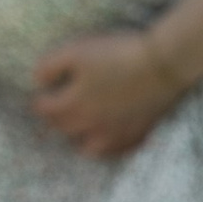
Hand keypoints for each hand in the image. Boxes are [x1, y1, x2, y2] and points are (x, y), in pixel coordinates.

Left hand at [28, 26, 187, 158]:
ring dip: (81, 138)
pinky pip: (118, 150)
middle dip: (57, 119)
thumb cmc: (117, 54)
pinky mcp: (138, 134)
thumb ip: (50, 66)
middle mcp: (91, 126)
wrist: (164, 64)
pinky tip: (110, 134)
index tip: (43, 93)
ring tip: (83, 126)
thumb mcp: (76, 51)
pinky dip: (109, 144)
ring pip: (89, 148)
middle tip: (58, 108)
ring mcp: (116, 134)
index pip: (44, 110)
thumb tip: (37, 81)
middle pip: (64, 129)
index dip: (41, 100)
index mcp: (72, 106)